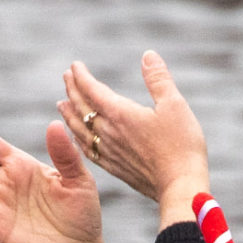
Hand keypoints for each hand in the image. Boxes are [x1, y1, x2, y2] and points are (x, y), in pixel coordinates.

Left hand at [59, 51, 209, 225]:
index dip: (81, 76)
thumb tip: (148, 55)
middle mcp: (109, 132)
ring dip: (69, 114)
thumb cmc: (181, 145)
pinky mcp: (115, 168)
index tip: (75, 66)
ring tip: (61, 104)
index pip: (91, 90)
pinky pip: (88, 150)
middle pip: (81, 108)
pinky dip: (78, 139)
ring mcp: (109, 152)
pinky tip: (77, 138)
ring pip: (80, 130)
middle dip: (72, 90)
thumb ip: (158, 79)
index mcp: (120, 114)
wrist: (180, 187)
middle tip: (67, 77)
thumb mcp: (174, 105)